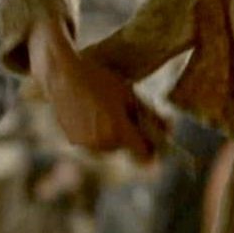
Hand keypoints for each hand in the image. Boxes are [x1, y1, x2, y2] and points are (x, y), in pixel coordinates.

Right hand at [29, 18, 166, 160]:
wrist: (62, 75)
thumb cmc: (99, 79)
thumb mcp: (130, 93)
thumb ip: (153, 115)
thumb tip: (171, 130)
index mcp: (119, 131)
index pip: (146, 157)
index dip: (151, 148)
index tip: (152, 136)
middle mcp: (103, 144)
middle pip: (127, 149)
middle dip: (129, 135)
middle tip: (123, 110)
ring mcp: (87, 145)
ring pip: (110, 147)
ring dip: (112, 134)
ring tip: (104, 108)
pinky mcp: (74, 142)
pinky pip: (94, 143)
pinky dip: (96, 132)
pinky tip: (90, 111)